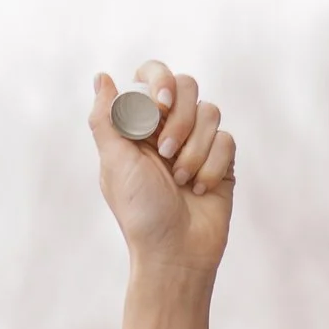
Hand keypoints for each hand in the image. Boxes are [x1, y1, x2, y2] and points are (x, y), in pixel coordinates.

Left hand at [90, 61, 234, 283]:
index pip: (152, 75)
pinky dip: (211, 166)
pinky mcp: (221, 159)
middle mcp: (168, 128)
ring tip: (181, 181)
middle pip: (187, 85)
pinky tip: (199, 190)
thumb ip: (106, 119)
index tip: (159, 106)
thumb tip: (101, 77)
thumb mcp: (115, 164)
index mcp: (138, 125)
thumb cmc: (140, 212)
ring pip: (210, 111)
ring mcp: (197, 141)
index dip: (159, 81)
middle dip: (179, 120)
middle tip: (166, 154)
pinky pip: (226, 138)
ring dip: (194, 150)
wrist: (175, 252)